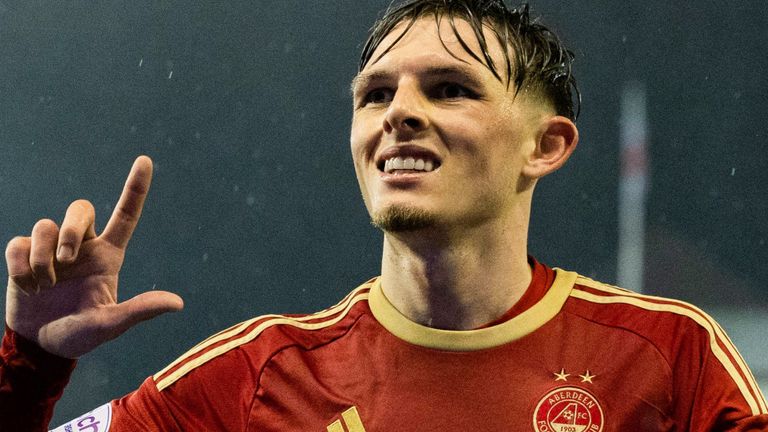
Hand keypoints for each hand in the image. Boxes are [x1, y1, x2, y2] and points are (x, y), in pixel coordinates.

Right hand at [4, 156, 182, 357]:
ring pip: (45, 225)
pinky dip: (21, 265)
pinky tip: (27, 286)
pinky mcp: (24, 256)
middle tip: (65, 260)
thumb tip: (177, 303)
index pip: (125, 215)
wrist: (41, 346)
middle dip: (70, 228)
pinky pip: (18, 243)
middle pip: (80, 208)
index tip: (145, 160)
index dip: (135, 187)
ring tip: (44, 286)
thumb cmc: (81, 334)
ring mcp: (51, 249)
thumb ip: (138, 310)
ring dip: (42, 257)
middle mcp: (82, 246)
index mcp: (108, 256)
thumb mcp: (110, 324)